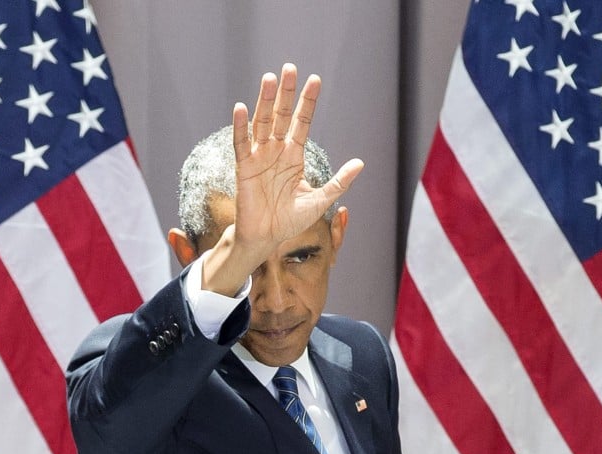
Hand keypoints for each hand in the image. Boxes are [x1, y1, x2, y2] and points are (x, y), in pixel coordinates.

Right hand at [231, 64, 363, 256]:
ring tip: (269, 79)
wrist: (267, 238)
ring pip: (261, 123)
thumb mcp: (320, 200)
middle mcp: (276, 150)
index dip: (308, 102)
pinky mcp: (244, 167)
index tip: (315, 80)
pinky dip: (241, 126)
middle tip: (289, 68)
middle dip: (285, 92)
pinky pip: (242, 143)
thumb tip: (360, 163)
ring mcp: (259, 157)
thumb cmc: (290, 220)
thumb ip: (338, 182)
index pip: (302, 122)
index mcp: (294, 155)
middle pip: (280, 115)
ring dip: (264, 101)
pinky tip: (242, 107)